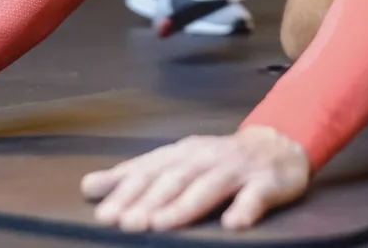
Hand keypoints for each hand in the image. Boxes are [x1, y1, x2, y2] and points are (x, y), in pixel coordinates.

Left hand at [81, 126, 310, 231]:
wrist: (278, 143)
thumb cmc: (218, 160)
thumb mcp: (176, 162)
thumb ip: (137, 175)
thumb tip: (88, 186)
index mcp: (182, 154)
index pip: (149, 171)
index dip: (127, 192)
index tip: (105, 214)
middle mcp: (206, 158)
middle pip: (175, 178)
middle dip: (150, 200)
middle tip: (128, 223)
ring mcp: (237, 169)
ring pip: (209, 186)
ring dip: (185, 205)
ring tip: (164, 223)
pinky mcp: (266, 183)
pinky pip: (255, 196)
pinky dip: (245, 209)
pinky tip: (234, 224)